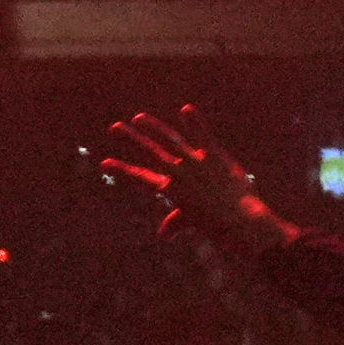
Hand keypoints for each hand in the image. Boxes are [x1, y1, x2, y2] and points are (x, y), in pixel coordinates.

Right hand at [103, 115, 298, 254]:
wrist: (238, 220)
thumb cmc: (216, 224)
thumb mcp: (192, 222)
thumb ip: (176, 222)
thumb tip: (163, 235)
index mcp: (170, 189)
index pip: (139, 177)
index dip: (121, 169)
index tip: (105, 162)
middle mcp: (177, 173)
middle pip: (148, 151)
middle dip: (130, 138)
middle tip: (115, 128)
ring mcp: (194, 162)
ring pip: (168, 139)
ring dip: (152, 127)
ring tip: (138, 118)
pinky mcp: (212, 155)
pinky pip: (201, 135)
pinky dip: (194, 122)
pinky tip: (186, 109)